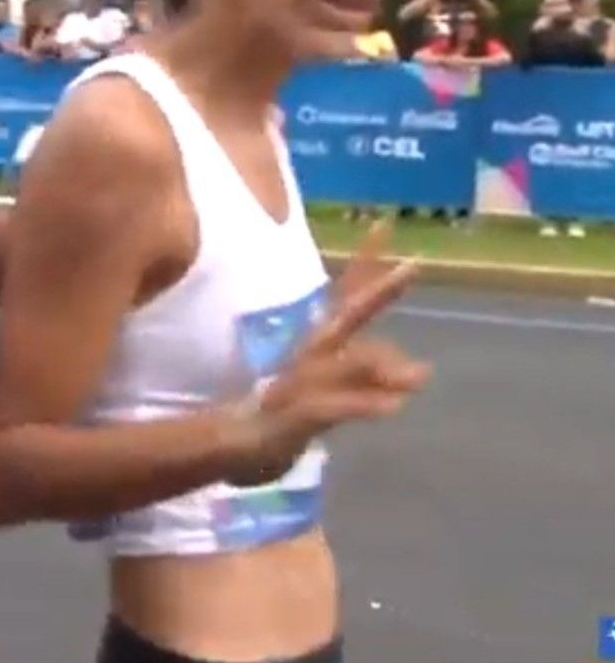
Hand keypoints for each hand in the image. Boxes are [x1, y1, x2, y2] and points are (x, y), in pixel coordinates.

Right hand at [223, 222, 430, 485]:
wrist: (241, 438)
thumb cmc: (291, 406)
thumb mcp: (338, 387)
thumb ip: (373, 376)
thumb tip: (421, 371)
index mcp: (321, 339)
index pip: (347, 292)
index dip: (368, 261)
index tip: (384, 223)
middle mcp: (314, 350)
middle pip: (349, 315)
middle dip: (379, 292)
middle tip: (413, 267)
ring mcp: (305, 378)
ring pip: (347, 362)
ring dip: (381, 364)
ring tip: (421, 377)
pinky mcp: (302, 411)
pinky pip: (337, 405)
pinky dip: (364, 404)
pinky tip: (394, 407)